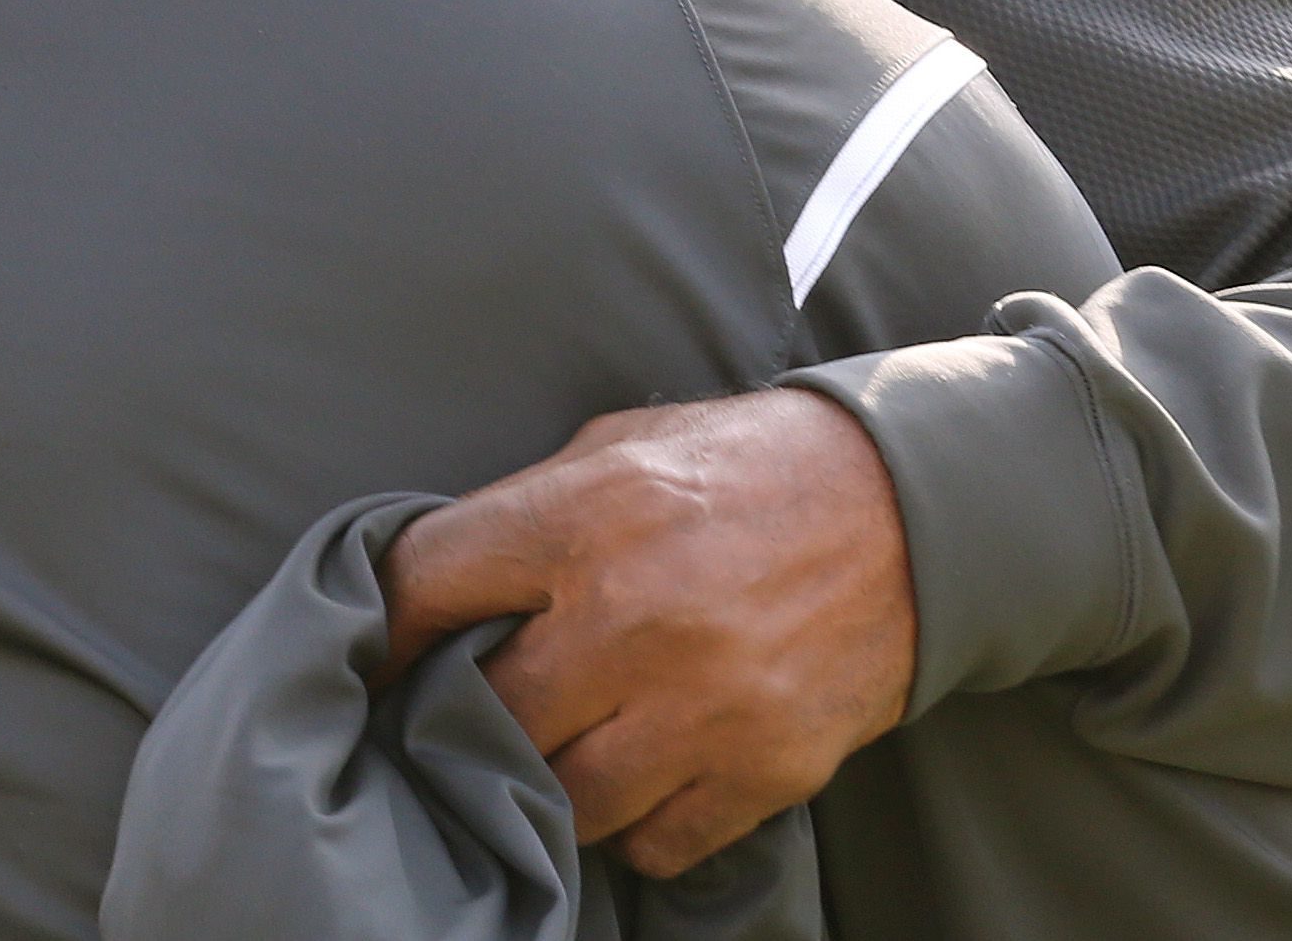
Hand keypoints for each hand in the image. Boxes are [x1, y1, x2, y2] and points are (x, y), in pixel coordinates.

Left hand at [378, 388, 913, 879]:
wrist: (911, 509)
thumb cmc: (742, 468)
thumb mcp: (621, 446)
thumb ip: (528, 510)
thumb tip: (431, 584)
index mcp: (586, 514)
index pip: (427, 584)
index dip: (388, 627)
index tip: (380, 655)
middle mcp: (636, 613)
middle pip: (490, 713)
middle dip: (474, 714)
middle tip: (474, 712)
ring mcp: (704, 702)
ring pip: (564, 800)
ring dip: (554, 780)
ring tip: (566, 744)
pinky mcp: (766, 768)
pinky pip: (654, 843)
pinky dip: (638, 821)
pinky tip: (646, 772)